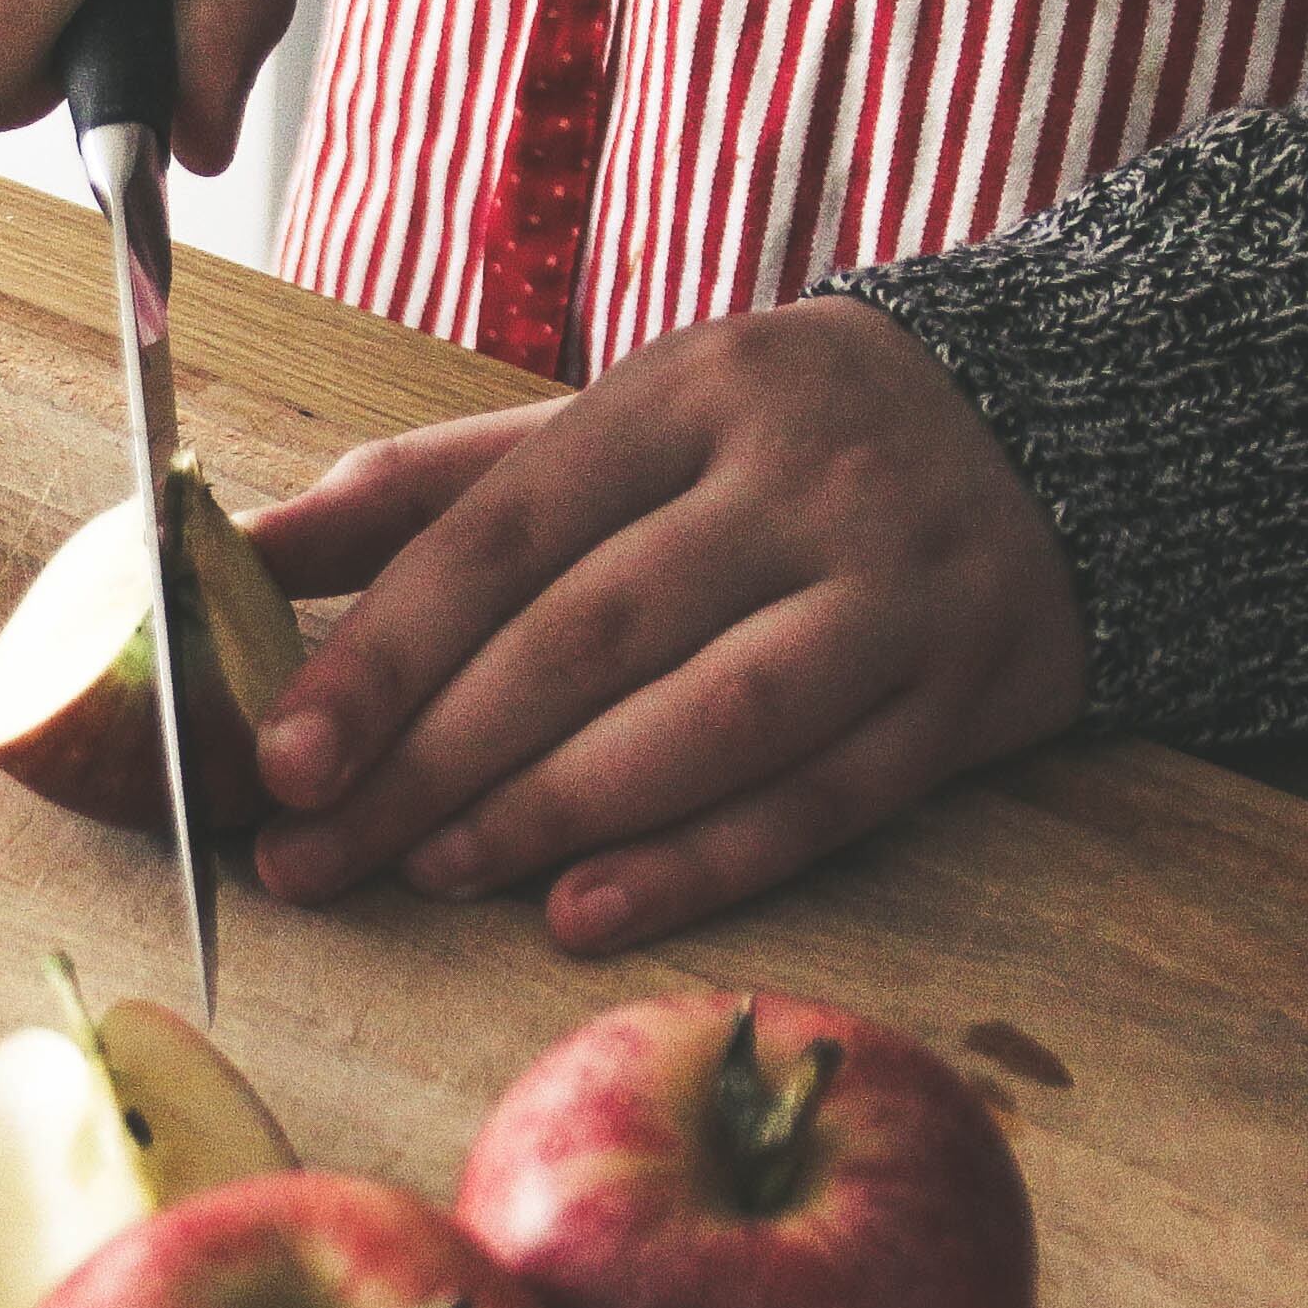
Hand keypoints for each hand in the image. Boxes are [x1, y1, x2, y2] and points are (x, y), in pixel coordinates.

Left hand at [240, 297, 1089, 951]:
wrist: (1064, 432)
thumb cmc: (781, 442)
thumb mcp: (621, 422)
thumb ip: (437, 490)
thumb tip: (243, 548)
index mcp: (691, 391)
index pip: (503, 534)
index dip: (381, 653)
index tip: (281, 754)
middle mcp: (799, 484)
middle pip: (586, 640)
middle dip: (430, 762)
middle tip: (312, 854)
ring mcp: (893, 594)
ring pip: (703, 727)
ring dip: (549, 816)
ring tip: (428, 871)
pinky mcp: (962, 699)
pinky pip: (813, 804)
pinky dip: (690, 869)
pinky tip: (580, 917)